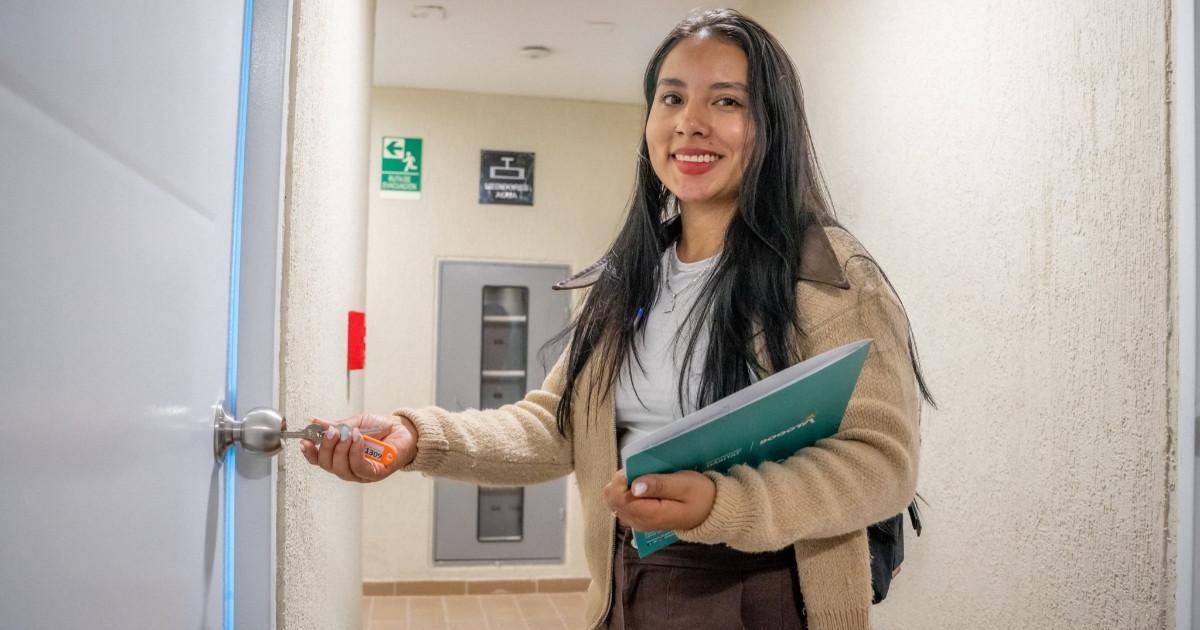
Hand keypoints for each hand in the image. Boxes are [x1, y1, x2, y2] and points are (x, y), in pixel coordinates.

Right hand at [299, 413, 417, 482]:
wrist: (405, 429)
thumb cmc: (382, 428)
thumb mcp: (356, 422)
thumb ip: (337, 425)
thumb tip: (316, 423)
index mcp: (341, 456)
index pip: (319, 460)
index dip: (310, 452)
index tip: (304, 440)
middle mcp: (349, 468)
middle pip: (328, 465)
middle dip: (327, 447)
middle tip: (332, 432)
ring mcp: (361, 473)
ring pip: (342, 468)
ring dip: (342, 449)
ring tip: (348, 433)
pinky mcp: (375, 474)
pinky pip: (360, 467)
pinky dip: (356, 452)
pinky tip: (358, 439)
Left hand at [602, 469, 715, 531]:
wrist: (710, 511)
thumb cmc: (700, 495)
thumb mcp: (683, 485)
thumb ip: (658, 485)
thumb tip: (634, 485)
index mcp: (649, 515)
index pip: (618, 498)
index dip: (621, 479)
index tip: (635, 469)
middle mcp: (639, 522)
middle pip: (612, 499)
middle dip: (621, 481)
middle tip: (640, 472)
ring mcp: (638, 522)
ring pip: (615, 502)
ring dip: (623, 486)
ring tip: (644, 478)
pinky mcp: (640, 519)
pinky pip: (623, 504)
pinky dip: (627, 492)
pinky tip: (642, 486)